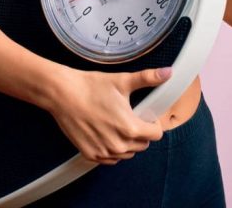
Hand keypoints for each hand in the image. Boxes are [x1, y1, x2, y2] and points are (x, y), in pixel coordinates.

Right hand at [46, 66, 171, 164]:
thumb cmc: (91, 86)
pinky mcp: (91, 155)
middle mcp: (119, 145)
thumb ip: (148, 78)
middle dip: (140, 132)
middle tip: (128, 116)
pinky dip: (112, 149)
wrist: (62, 94)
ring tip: (115, 123)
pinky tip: (105, 133)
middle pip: (143, 145)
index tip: (144, 114)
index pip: (156, 134)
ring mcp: (104, 152)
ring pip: (127, 153)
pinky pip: (110, 158)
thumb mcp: (123, 80)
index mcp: (131, 128)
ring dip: (127, 142)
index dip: (152, 123)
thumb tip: (168, 72)